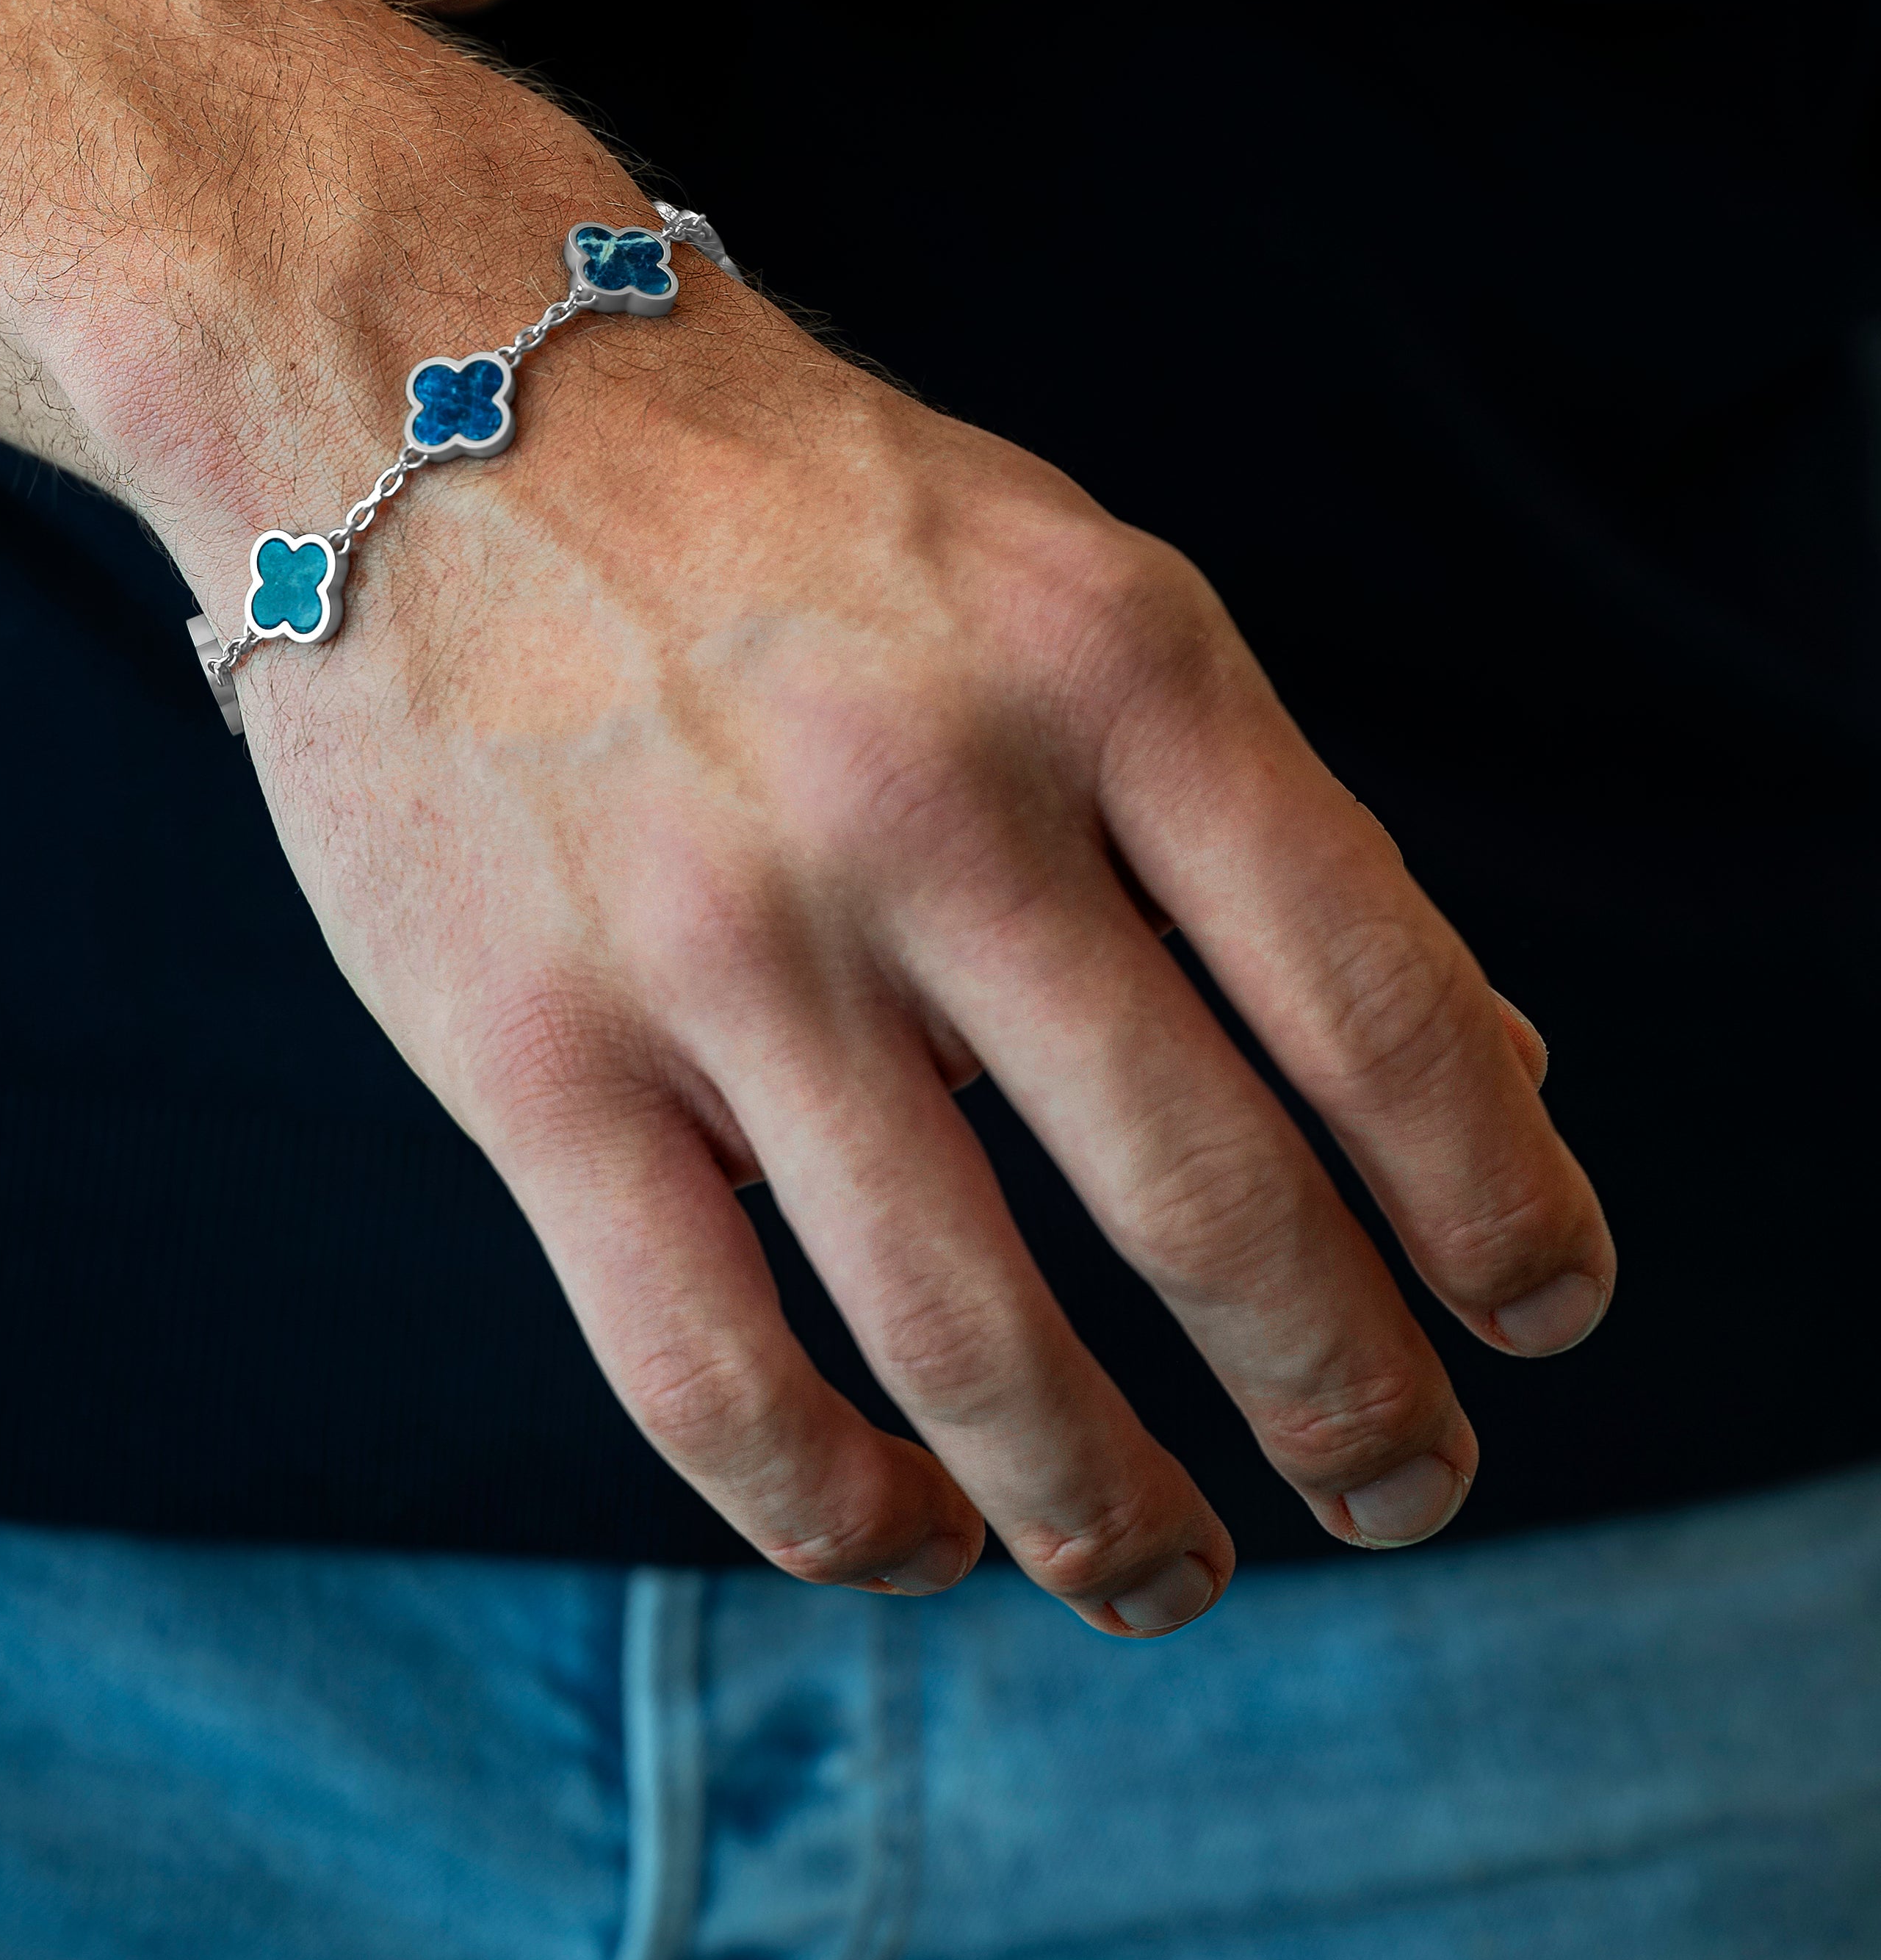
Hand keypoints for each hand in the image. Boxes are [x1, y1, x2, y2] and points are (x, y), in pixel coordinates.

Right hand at [0, 0, 1614, 1633]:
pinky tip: (915, 1537)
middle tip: (1408, 1486)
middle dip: (1347, 1396)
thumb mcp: (1073, 588)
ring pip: (969, 1340)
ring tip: (1176, 1574)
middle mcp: (931, 805)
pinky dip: (840, 1511)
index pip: (1370, 1003)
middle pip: (1206, 1201)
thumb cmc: (788, 512)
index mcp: (1108, 662)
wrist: (413, 385)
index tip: (1546, 1314)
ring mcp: (718, 943)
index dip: (1494, 1201)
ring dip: (1111, 1513)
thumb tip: (1499, 1082)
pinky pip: (710, 1373)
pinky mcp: (525, 1054)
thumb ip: (1263, 828)